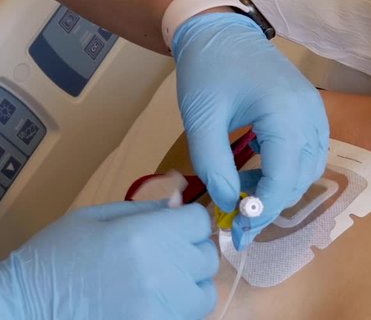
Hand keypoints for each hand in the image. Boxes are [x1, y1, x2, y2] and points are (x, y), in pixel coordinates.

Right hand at [0, 200, 217, 319]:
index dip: (188, 221)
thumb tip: (181, 198)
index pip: (199, 221)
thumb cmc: (56, 259)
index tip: (175, 227)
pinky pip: (191, 315)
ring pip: (205, 289)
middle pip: (207, 255)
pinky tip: (155, 301)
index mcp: (144, 235)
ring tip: (160, 281)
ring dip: (190, 283)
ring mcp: (162, 307)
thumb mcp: (94, 218)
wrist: (26, 310)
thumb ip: (145, 208)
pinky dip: (181, 307)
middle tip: (164, 255)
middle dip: (190, 250)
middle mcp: (160, 271)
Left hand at [173, 13, 329, 249]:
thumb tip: (230, 204)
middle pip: (302, 176)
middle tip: (238, 215)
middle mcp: (310, 113)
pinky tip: (261, 170)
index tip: (239, 227)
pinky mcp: (312, 111)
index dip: (263, 207)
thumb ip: (213, 166)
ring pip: (311, 168)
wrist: (221, 32)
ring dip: (282, 187)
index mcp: (284, 112)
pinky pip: (311, 152)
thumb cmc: (208, 71)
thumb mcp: (201, 120)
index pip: (284, 176)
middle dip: (272, 202)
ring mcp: (316, 111)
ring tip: (246, 190)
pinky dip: (290, 170)